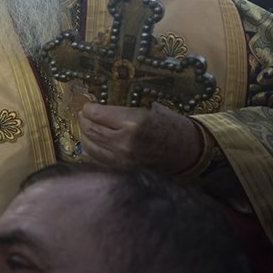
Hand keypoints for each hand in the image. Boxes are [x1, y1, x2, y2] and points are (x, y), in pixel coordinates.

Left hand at [78, 102, 203, 173]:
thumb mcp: (150, 107)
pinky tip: (93, 142)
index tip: (88, 104)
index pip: (95, 114)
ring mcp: (122, 160)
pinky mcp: (122, 170)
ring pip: (89, 145)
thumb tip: (100, 101)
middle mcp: (124, 143)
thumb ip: (124, 106)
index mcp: (132, 122)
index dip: (88, 108)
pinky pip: (96, 159)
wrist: (188, 153)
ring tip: (86, 126)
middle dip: (84, 119)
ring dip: (85, 134)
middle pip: (90, 129)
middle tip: (84, 114)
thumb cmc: (171, 126)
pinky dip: (91, 149)